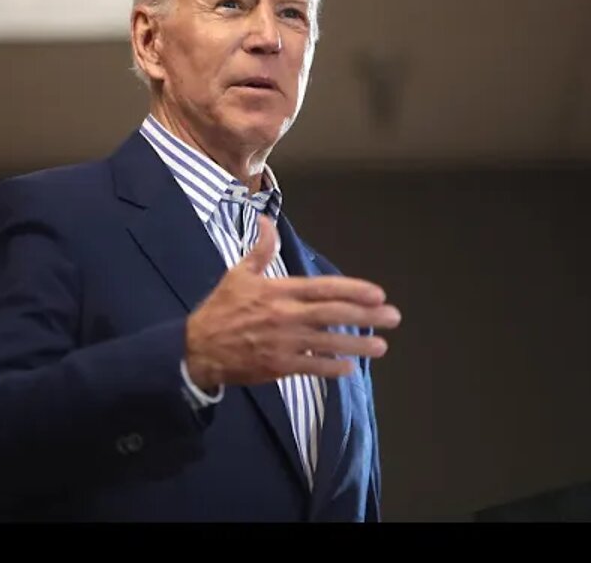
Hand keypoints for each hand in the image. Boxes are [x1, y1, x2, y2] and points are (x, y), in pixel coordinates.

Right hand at [184, 215, 400, 390]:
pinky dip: (332, 368)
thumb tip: (267, 220)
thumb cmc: (220, 309)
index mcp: (279, 291)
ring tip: (381, 346)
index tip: (377, 294)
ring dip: (357, 344)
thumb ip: (260, 249)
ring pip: (328, 342)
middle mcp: (286, 316)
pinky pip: (311, 367)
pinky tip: (350, 369)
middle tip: (393, 318)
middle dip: (367, 316)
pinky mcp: (278, 366)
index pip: (324, 288)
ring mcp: (284, 343)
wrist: (197, 348)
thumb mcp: (238, 274)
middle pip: (334, 314)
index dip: (353, 290)